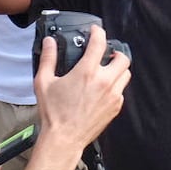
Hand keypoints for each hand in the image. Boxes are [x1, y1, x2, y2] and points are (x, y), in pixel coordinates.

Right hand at [34, 25, 131, 150]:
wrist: (64, 138)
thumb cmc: (54, 113)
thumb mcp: (44, 82)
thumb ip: (48, 59)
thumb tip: (49, 42)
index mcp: (87, 72)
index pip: (100, 43)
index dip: (98, 32)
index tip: (95, 31)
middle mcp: (104, 81)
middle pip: (122, 58)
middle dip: (115, 52)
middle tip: (105, 53)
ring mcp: (113, 95)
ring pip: (126, 74)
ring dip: (118, 69)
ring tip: (106, 70)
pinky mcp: (116, 107)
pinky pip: (122, 91)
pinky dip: (116, 86)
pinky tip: (103, 89)